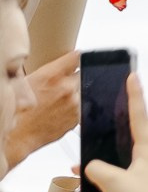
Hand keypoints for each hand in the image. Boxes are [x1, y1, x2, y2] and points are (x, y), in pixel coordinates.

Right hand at [6, 51, 80, 166]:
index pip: (76, 58)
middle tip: (65, 82)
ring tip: (61, 98)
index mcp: (51, 75)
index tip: (78, 59)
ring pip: (85, 91)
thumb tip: (62, 63)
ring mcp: (75, 104)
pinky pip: (84, 106)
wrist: (19, 133)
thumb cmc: (18, 109)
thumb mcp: (26, 81)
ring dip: (78, 92)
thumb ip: (49, 72)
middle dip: (76, 77)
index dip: (77, 58)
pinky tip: (62, 108)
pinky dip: (78, 105)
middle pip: (83, 75)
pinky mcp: (79, 117)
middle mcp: (67, 88)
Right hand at [78, 76, 147, 191]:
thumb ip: (95, 167)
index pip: (140, 118)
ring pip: (119, 171)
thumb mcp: (110, 180)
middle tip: (96, 137)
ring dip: (99, 175)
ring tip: (76, 176)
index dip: (135, 97)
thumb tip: (91, 168)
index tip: (134, 76)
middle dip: (106, 145)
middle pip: (127, 146)